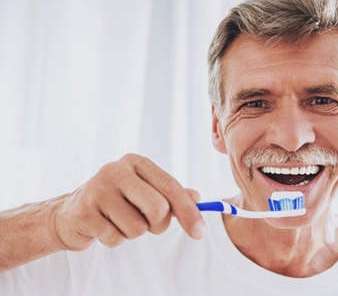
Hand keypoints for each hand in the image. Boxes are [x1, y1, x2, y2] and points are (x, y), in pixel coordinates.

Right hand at [52, 154, 205, 250]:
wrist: (72, 212)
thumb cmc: (118, 201)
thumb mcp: (146, 191)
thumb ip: (172, 194)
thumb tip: (197, 198)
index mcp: (136, 162)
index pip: (171, 187)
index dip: (189, 212)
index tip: (200, 232)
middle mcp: (116, 170)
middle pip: (158, 208)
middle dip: (158, 224)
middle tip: (148, 223)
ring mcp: (97, 189)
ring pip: (138, 228)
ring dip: (134, 233)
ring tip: (120, 221)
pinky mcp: (84, 211)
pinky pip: (116, 239)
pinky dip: (116, 239)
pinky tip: (104, 226)